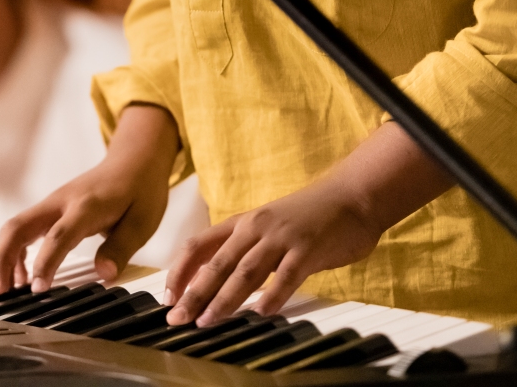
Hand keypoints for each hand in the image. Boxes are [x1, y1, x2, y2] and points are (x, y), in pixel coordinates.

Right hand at [0, 103, 179, 293]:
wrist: (135, 160)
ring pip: (16, 226)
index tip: (37, 289)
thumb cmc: (140, 189)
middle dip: (3, 258)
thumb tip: (104, 274)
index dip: (45, 262)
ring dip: (4, 256)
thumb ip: (121, 248)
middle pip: (20, 226)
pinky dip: (15, 251)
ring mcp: (53, 203)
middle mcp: (62, 201)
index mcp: (87, 205)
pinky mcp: (51, 208)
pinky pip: (23, 228)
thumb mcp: (142, 221)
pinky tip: (21, 275)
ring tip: (5, 290)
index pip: (59, 235)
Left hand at [165, 122, 453, 325]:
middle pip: (217, 262)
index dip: (180, 270)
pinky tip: (262, 312)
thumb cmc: (308, 217)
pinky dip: (273, 294)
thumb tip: (213, 280)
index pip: (199, 244)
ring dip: (224, 298)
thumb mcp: (267, 229)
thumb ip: (244, 251)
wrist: (349, 196)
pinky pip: (286, 274)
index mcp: (243, 223)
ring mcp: (282, 237)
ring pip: (245, 271)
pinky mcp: (307, 248)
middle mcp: (256, 227)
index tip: (167, 296)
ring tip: (208, 320)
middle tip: (176, 318)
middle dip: (193, 292)